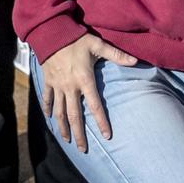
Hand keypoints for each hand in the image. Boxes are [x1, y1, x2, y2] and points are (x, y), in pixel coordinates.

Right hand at [38, 34, 137, 153]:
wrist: (51, 33)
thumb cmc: (76, 39)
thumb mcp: (98, 45)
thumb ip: (117, 55)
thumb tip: (136, 61)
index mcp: (85, 80)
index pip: (95, 106)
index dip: (101, 122)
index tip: (107, 136)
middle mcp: (70, 87)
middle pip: (75, 116)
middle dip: (79, 134)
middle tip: (83, 149)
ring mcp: (58, 86)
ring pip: (59, 112)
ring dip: (63, 127)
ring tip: (67, 140)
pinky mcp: (48, 81)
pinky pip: (47, 99)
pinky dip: (48, 109)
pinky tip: (51, 119)